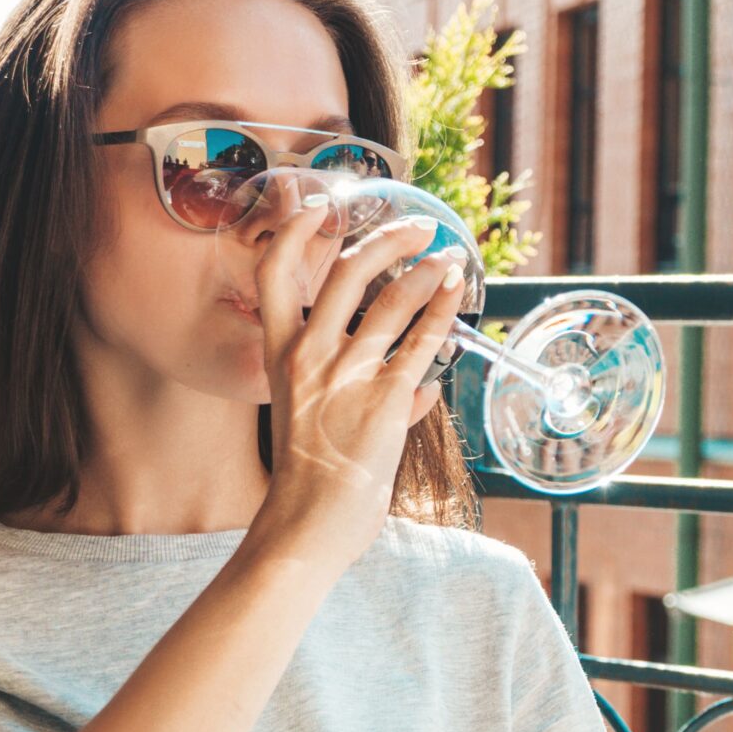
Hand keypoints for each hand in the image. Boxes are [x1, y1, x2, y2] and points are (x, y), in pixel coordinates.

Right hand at [246, 177, 473, 568]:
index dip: (294, 232)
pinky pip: (422, 343)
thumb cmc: (310, 480)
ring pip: (392, 302)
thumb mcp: (315, 425)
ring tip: (451, 260)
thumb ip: (369, 396)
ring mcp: (346, 375)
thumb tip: (423, 387)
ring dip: (427, 274)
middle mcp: (309, 356)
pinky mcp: (384, 398)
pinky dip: (443, 314)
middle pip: (346, 274)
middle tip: (417, 228)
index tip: (319, 206)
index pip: (273, 275)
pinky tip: (458, 295)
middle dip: (387, 241)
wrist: (307, 525)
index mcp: (280, 356)